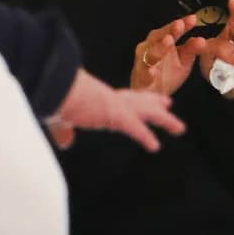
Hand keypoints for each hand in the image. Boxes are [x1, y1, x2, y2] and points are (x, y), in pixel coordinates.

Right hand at [45, 69, 185, 151]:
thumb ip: (64, 131)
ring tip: (180, 128)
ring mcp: (114, 104)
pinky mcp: (114, 114)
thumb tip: (66, 142)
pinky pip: (135, 128)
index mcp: (97, 96)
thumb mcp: (59, 116)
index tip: (143, 99)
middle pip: (138, 99)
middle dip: (154, 102)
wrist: (53, 88)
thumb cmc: (53, 98)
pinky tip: (155, 146)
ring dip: (164, 120)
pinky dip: (145, 136)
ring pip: (146, 112)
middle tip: (169, 102)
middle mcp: (109, 98)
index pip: (120, 97)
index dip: (134, 99)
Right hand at [132, 14, 208, 96]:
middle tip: (180, 25)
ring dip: (159, 47)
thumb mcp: (184, 61)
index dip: (183, 24)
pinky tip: (153, 72)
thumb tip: (201, 40)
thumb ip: (191, 49)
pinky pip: (144, 75)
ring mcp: (145, 63)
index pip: (173, 30)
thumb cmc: (166, 74)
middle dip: (169, 30)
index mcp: (163, 42)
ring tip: (168, 41)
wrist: (153, 94)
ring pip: (151, 53)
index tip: (193, 19)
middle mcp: (151, 48)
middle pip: (159, 36)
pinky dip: (148, 73)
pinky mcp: (142, 78)